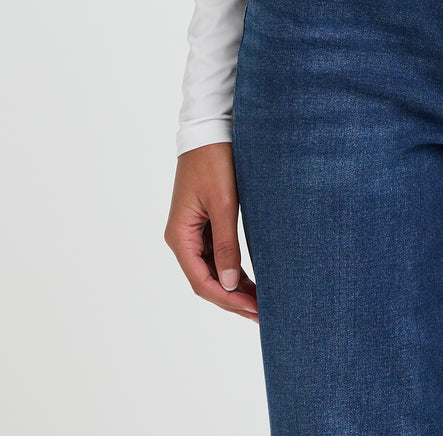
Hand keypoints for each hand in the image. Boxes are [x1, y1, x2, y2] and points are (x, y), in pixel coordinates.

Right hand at [165, 142, 258, 320]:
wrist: (210, 129)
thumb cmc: (215, 161)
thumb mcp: (224, 203)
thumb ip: (226, 244)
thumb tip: (231, 284)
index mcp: (179, 236)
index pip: (202, 281)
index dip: (228, 300)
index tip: (253, 310)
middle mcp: (182, 238)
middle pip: (206, 280)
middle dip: (233, 299)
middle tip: (263, 314)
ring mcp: (192, 231)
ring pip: (212, 270)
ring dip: (234, 287)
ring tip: (261, 303)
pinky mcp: (204, 223)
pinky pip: (217, 254)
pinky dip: (233, 269)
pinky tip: (251, 280)